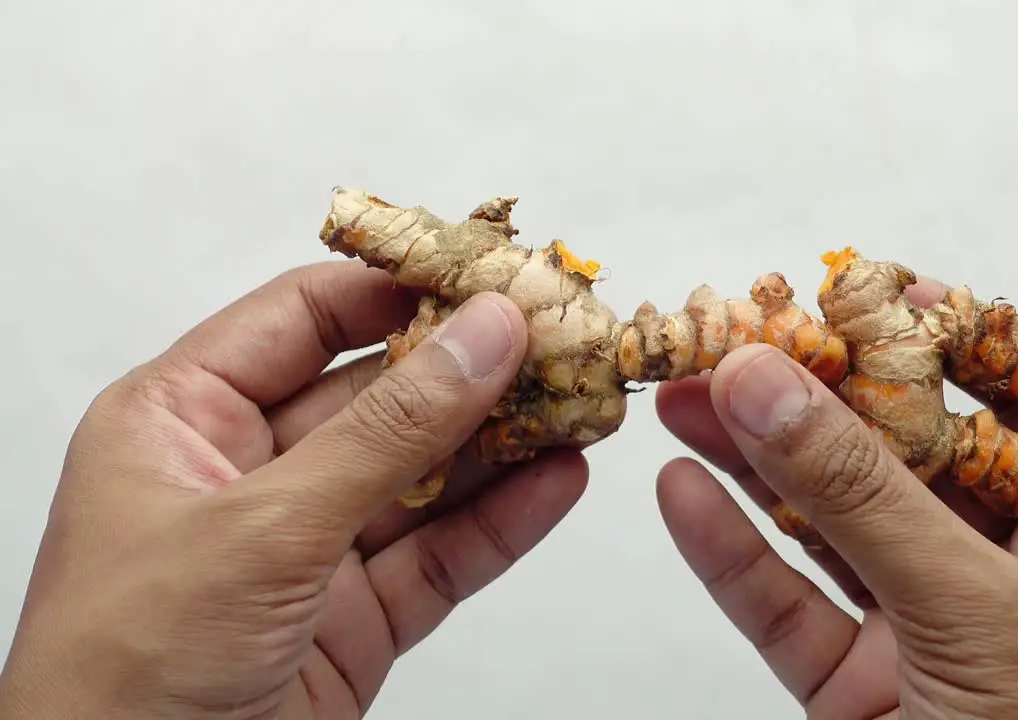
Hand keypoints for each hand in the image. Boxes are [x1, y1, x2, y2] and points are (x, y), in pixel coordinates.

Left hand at [0, 262, 588, 718]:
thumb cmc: (132, 668)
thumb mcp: (265, 528)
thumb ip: (388, 433)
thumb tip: (485, 333)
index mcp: (183, 420)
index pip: (304, 318)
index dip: (400, 289)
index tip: (491, 274)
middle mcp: (246, 473)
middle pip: (380, 396)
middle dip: (473, 371)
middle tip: (562, 339)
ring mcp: (306, 548)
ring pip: (422, 477)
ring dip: (503, 445)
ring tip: (584, 404)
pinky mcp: (354, 619)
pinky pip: (439, 555)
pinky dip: (501, 523)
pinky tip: (559, 482)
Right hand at [653, 276, 1017, 718]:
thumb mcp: (979, 616)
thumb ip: (865, 497)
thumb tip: (766, 383)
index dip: (955, 334)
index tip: (869, 286)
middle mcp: (1017, 575)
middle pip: (908, 452)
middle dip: (821, 393)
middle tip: (744, 335)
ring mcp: (931, 632)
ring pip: (832, 522)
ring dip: (755, 459)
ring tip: (687, 394)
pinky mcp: (860, 691)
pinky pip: (787, 604)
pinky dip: (731, 551)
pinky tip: (683, 493)